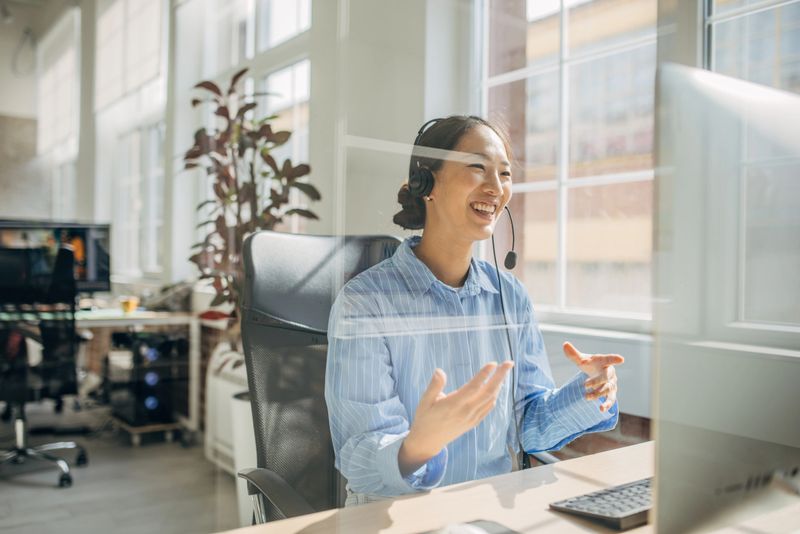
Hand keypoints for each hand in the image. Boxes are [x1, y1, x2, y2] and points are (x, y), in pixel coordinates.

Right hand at [399, 361, 513, 476]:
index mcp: (453, 404)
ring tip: (504, 372)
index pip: (473, 387)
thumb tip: (440, 370)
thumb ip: (434, 386)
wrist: (428, 442)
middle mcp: (466, 411)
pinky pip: (488, 408)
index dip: (484, 375)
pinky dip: (494, 397)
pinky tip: (497, 389)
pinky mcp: (473, 422)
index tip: (493, 363)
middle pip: (488, 392)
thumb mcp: (424, 401)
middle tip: (509, 362)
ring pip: (490, 399)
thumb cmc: (425, 418)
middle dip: (500, 376)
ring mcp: (471, 418)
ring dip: (499, 385)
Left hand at [562, 341, 622, 412]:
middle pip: (605, 377)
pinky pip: (610, 399)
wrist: (597, 373)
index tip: (621, 359)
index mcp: (604, 362)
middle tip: (585, 384)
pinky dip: (607, 405)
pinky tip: (601, 409)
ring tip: (586, 397)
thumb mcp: (582, 359)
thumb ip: (574, 354)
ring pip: (607, 389)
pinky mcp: (610, 393)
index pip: (609, 359)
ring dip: (597, 394)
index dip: (614, 359)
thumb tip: (565, 344)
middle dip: (596, 381)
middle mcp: (610, 373)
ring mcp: (611, 384)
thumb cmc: (590, 364)